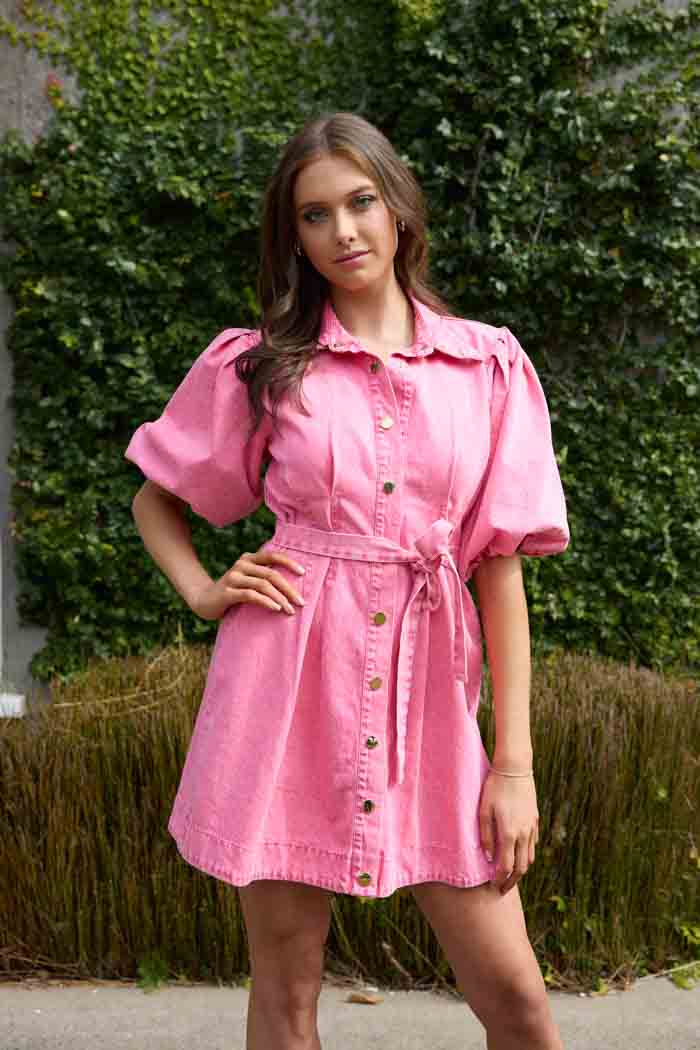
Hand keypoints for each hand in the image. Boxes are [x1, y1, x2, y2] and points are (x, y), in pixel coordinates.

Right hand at [191, 549, 305, 620]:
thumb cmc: (233, 592)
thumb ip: (264, 577)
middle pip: (271, 574)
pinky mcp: (227, 592)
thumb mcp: (249, 580)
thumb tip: (293, 585)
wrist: (203, 601)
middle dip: (288, 589)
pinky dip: (266, 602)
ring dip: (280, 598)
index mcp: (248, 559)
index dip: (289, 562)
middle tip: (301, 602)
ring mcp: (233, 577)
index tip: (303, 573)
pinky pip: (251, 595)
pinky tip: (275, 609)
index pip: (272, 556)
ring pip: (263, 585)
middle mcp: (241, 564)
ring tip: (290, 610)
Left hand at [479, 771, 538, 895]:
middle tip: (502, 890)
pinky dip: (526, 856)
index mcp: (509, 833)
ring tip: (510, 877)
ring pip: (529, 859)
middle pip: (520, 868)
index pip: (506, 867)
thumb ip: (485, 836)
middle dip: (511, 882)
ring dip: (520, 871)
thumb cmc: (494, 789)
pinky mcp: (535, 821)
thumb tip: (488, 858)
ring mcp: (531, 828)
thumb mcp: (483, 811)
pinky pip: (533, 845)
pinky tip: (518, 857)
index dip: (499, 880)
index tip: (493, 887)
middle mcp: (523, 834)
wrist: (514, 770)